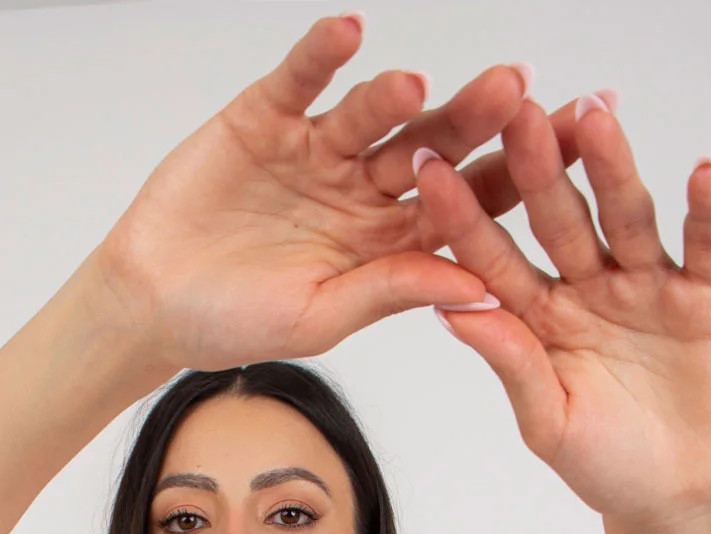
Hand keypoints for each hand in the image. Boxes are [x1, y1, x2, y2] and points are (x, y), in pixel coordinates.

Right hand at [95, 14, 573, 372]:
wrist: (153, 302)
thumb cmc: (235, 322)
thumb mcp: (323, 316)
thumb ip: (396, 290)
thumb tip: (481, 286)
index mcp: (391, 240)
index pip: (464, 205)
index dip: (511, 180)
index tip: (558, 161)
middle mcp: (364, 186)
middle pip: (432, 145)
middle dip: (472, 119)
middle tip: (514, 91)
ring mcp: (319, 147)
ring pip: (371, 111)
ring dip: (397, 94)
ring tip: (420, 85)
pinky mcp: (268, 115)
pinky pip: (303, 78)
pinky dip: (322, 55)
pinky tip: (347, 34)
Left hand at [414, 94, 710, 530]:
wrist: (671, 498)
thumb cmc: (601, 466)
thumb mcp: (547, 421)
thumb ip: (510, 361)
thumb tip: (453, 308)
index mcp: (537, 315)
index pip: (494, 255)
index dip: (463, 214)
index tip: (429, 168)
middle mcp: (588, 286)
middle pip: (560, 217)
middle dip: (538, 167)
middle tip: (514, 112)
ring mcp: (646, 284)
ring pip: (626, 216)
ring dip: (613, 167)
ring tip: (594, 116)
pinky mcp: (704, 294)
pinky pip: (706, 244)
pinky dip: (708, 210)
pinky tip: (703, 172)